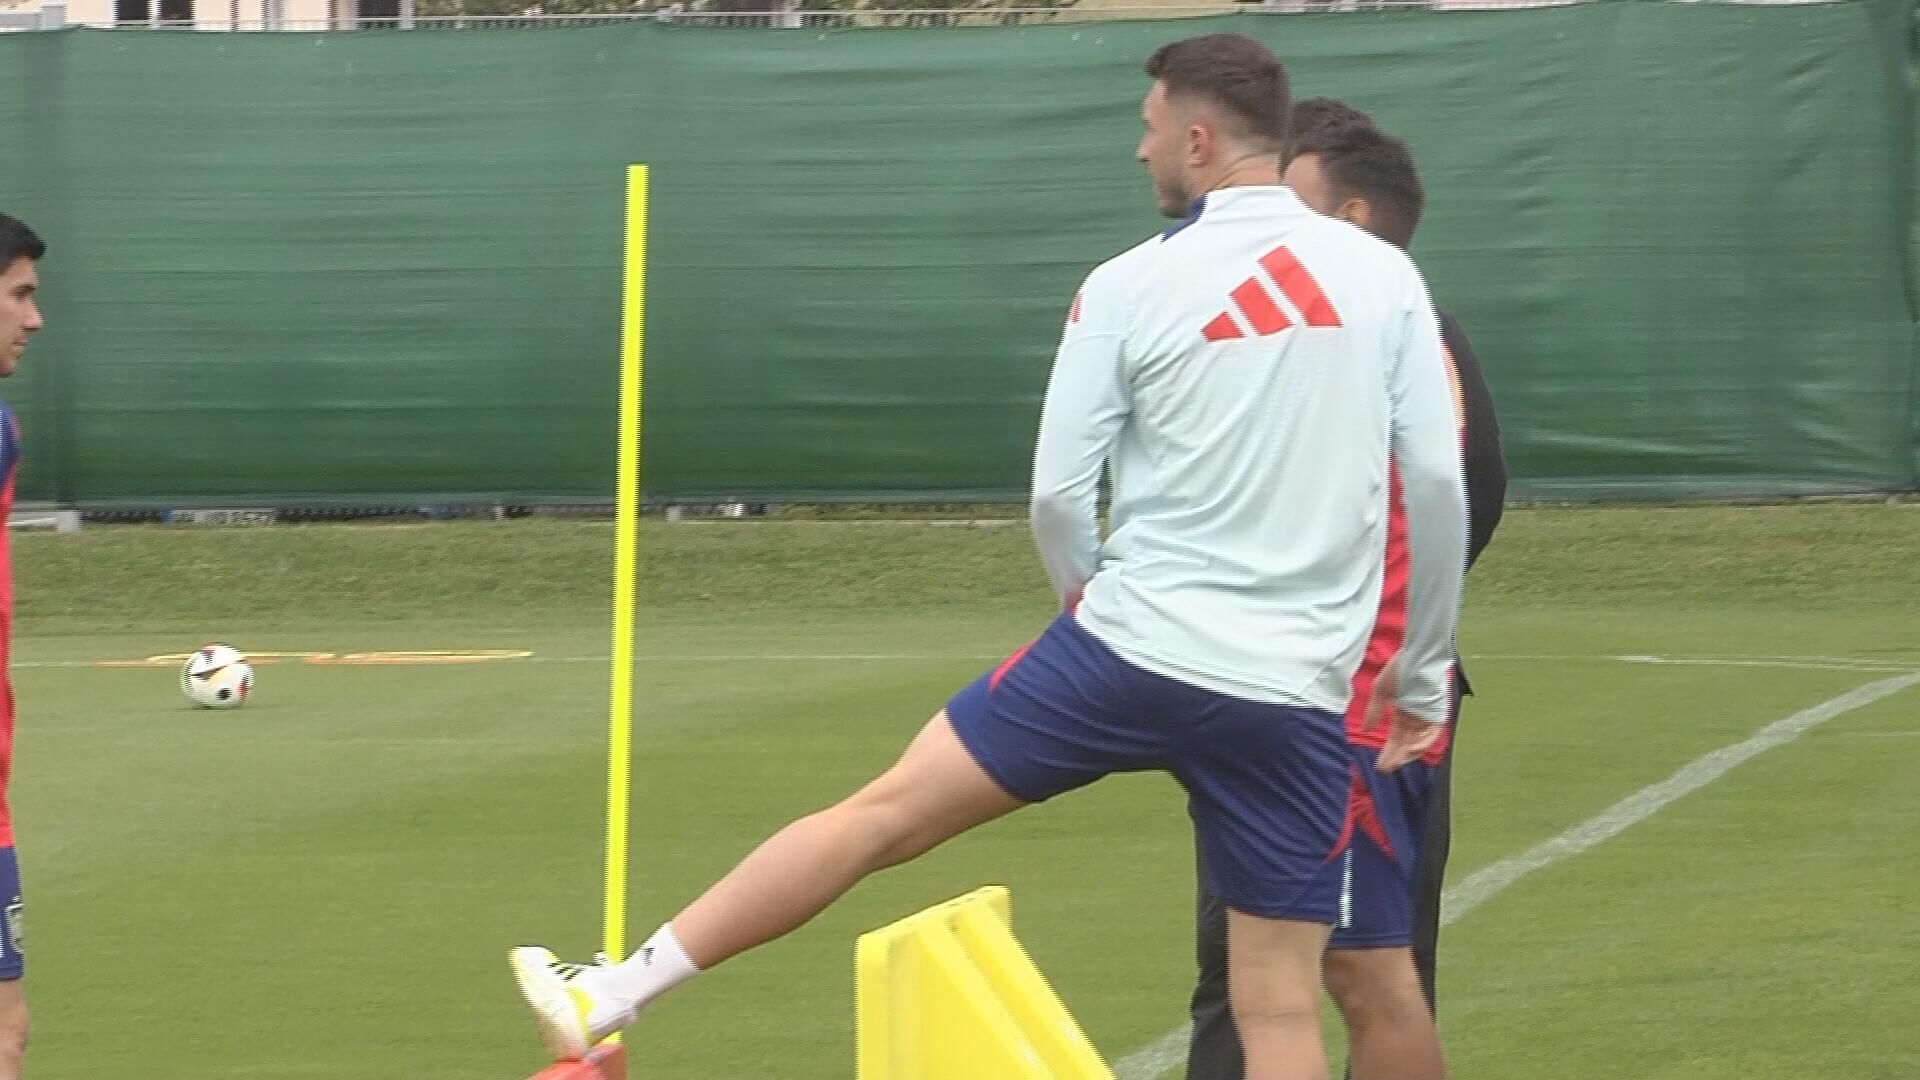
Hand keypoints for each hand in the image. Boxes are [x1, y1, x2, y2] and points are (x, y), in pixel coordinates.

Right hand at [1362, 655, 1441, 772]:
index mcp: (1403, 712)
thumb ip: (1374, 711)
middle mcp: (1416, 718)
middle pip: (1406, 743)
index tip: (1379, 765)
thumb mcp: (1380, 690)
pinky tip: (1410, 749)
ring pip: (1420, 742)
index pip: (1396, 738)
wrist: (1418, 654)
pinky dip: (1423, 742)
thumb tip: (1366, 729)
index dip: (1388, 751)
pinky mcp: (1437, 712)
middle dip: (1396, 757)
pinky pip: (1433, 733)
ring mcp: (1427, 716)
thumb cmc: (1400, 667)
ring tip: (1396, 761)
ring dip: (1408, 753)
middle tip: (1385, 768)